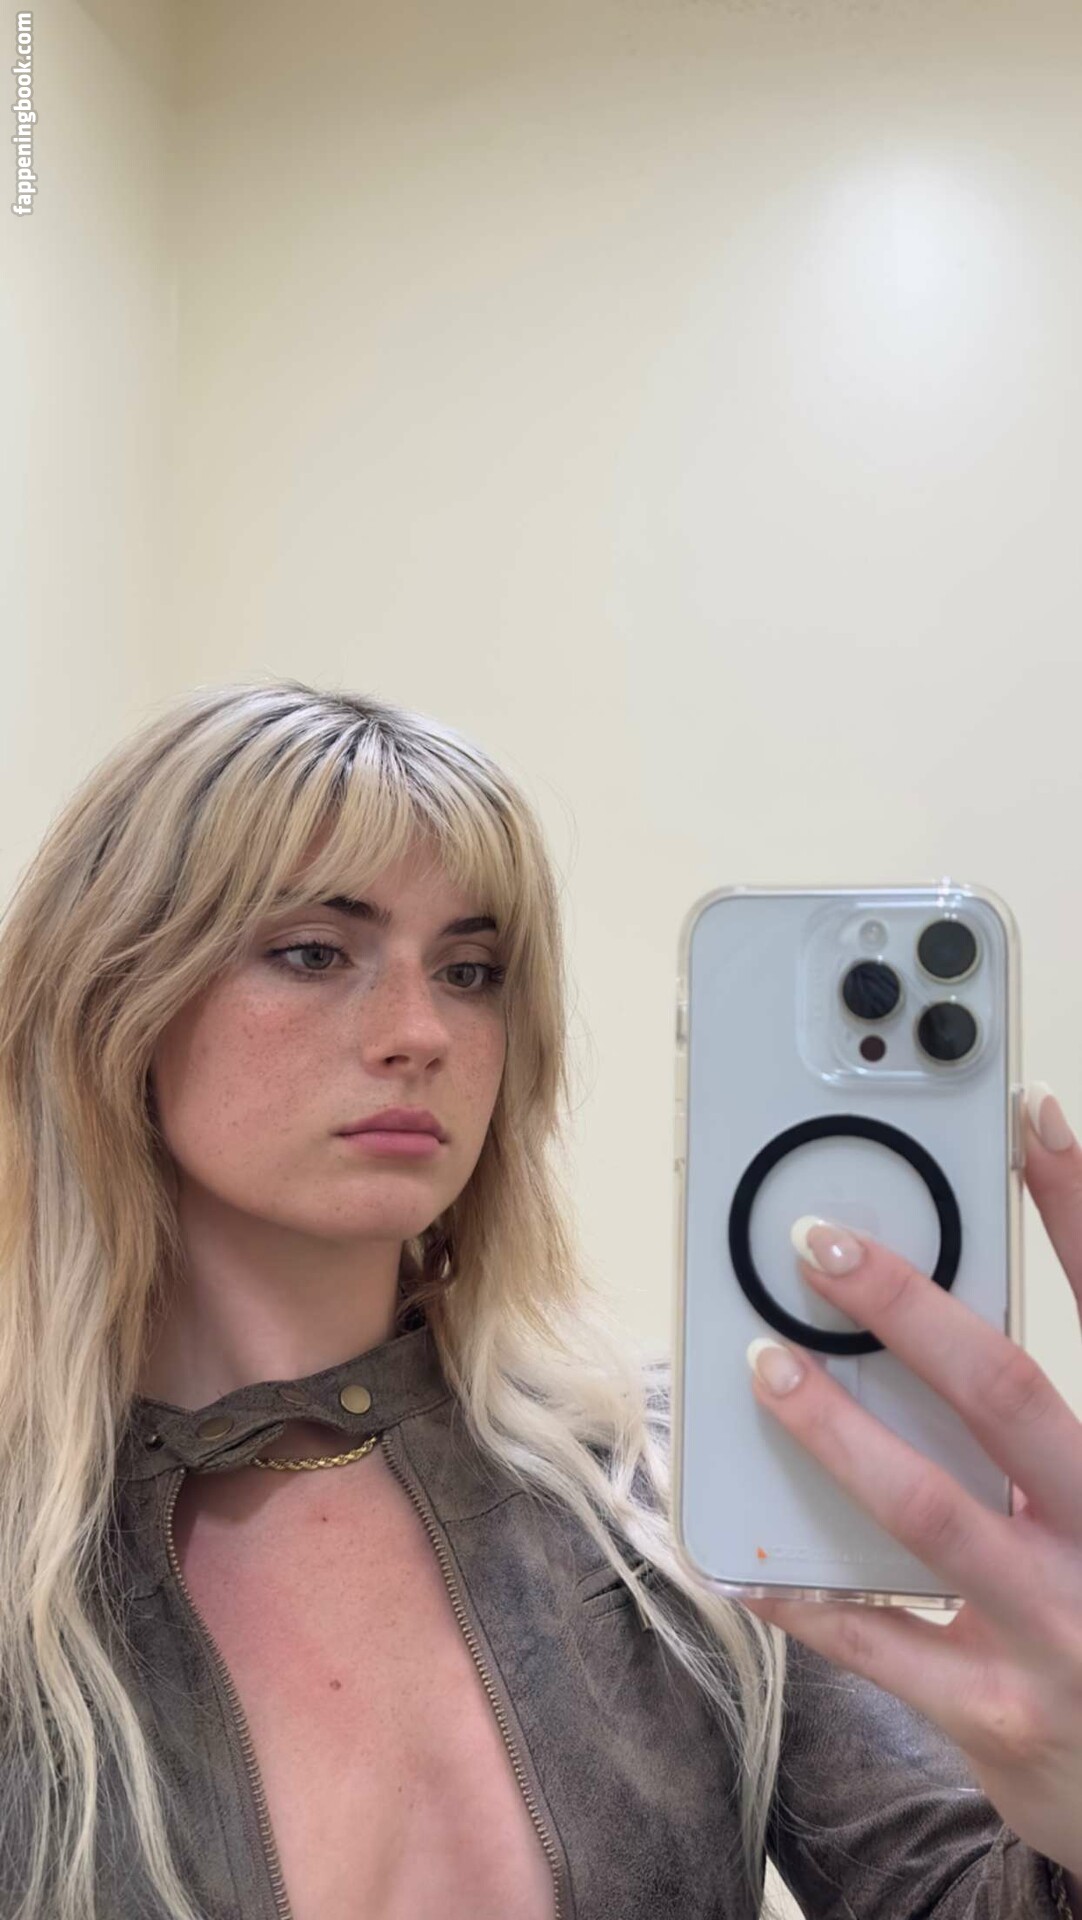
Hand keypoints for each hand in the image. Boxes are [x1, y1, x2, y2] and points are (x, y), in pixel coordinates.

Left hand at [740, 1084, 1081, 1881]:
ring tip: (763, 1369)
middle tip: (820, 1244)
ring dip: (835, 1432)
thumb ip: (1047, 1432)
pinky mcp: (999, 1718)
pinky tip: (741, 1557)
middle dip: (911, 1308)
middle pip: (1009, 1393)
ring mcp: (1059, 1634)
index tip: (1030, 1121)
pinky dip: (804, 1596)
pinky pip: (879, 1646)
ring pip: (930, 1510)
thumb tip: (940, 1317)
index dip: (1076, 1210)